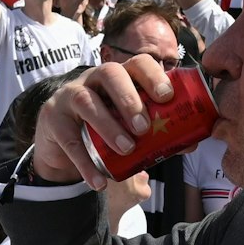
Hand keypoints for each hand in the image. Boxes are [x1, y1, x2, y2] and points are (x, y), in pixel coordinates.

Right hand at [30, 58, 175, 187]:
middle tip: (143, 127)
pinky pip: (69, 140)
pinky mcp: (53, 119)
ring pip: (86, 101)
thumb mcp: (128, 126)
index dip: (152, 75)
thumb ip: (155, 132)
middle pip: (110, 73)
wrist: (61, 144)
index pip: (136, 64)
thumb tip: (190, 144)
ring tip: (126, 149)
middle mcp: (93, 80)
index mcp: (119, 77)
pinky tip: (99, 180)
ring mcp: (69, 96)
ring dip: (108, 124)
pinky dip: (85, 163)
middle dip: (129, 98)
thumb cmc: (103, 128)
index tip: (167, 96)